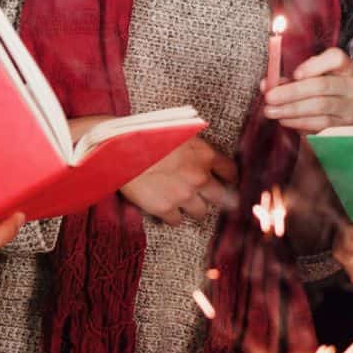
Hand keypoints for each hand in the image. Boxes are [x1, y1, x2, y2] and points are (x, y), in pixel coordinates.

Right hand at [120, 137, 238, 224]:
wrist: (121, 148)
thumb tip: (203, 153)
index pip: (230, 171)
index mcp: (205, 155)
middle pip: (221, 197)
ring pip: (201, 212)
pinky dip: (173, 216)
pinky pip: (177, 221)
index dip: (229, 178)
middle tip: (209, 197)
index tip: (227, 182)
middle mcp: (199, 177)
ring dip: (194, 208)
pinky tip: (167, 209)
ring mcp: (183, 195)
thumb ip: (196, 146)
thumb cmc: (147, 135)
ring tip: (184, 203)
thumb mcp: (180, 131)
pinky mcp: (165, 209)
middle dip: (215, 197)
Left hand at [263, 47, 352, 132]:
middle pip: (322, 85)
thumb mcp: (304, 83)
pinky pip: (320, 123)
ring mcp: (352, 107)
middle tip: (270, 97)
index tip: (295, 74)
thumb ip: (287, 81)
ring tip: (272, 110)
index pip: (336, 58)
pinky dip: (299, 121)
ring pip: (320, 105)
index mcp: (345, 67)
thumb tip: (266, 84)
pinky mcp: (346, 126)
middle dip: (292, 91)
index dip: (315, 65)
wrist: (332, 123)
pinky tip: (285, 120)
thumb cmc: (317, 96)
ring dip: (291, 108)